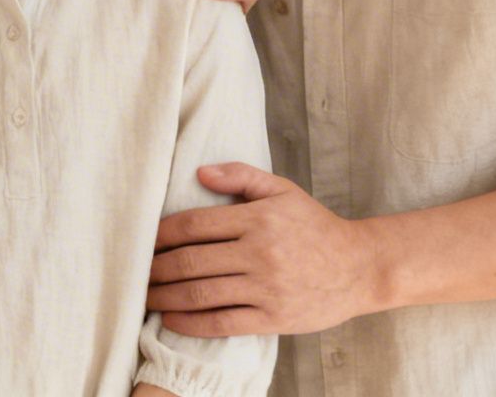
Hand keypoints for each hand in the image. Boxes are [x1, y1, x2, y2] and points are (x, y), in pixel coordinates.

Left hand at [147, 163, 380, 336]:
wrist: (359, 267)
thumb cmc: (315, 226)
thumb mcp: (282, 191)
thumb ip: (240, 176)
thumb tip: (200, 172)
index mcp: (257, 218)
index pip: (194, 225)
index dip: (161, 235)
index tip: (145, 242)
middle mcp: (258, 252)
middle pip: (191, 262)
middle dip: (156, 269)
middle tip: (137, 272)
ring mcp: (265, 287)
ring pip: (201, 293)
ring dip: (165, 297)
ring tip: (146, 297)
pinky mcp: (272, 317)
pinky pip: (222, 322)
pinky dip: (191, 323)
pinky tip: (171, 320)